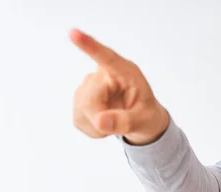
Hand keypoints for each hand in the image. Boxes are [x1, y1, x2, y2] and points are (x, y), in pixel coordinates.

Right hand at [70, 28, 168, 144]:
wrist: (141, 121)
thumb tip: (100, 122)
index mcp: (125, 71)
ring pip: (82, 109)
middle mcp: (103, 74)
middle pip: (89, 98)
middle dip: (101, 117)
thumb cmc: (147, 115)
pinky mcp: (79, 101)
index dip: (90, 46)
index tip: (74, 33)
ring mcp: (88, 86)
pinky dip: (94, 129)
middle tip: (120, 124)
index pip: (106, 57)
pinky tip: (106, 124)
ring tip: (117, 121)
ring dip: (99, 125)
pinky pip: (79, 120)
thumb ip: (126, 121)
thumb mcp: (145, 120)